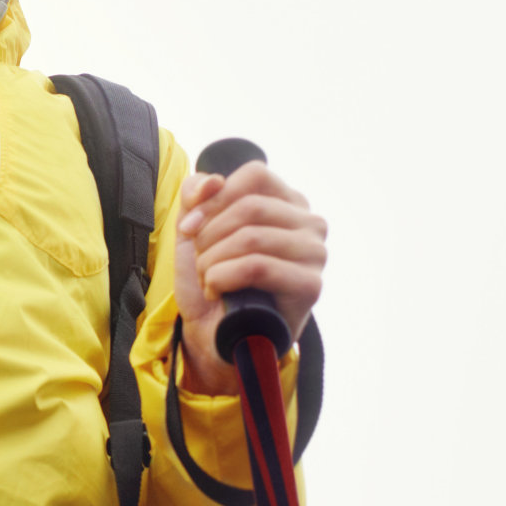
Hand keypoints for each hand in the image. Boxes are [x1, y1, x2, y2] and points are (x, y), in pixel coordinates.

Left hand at [173, 162, 327, 395]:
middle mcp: (310, 223)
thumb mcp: (194, 227)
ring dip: (212, 261)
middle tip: (198, 259)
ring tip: (207, 278)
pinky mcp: (311, 285)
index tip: (189, 227)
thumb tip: (212, 180)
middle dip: (209, 235)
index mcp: (287, 201)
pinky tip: (217, 293)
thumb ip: (198, 194)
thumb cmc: (211, 276)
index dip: (214, 198)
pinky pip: (257, 267)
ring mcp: (315, 254)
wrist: (212, 330)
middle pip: (250, 206)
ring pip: (252, 238)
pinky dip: (222, 278)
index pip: (255, 174)